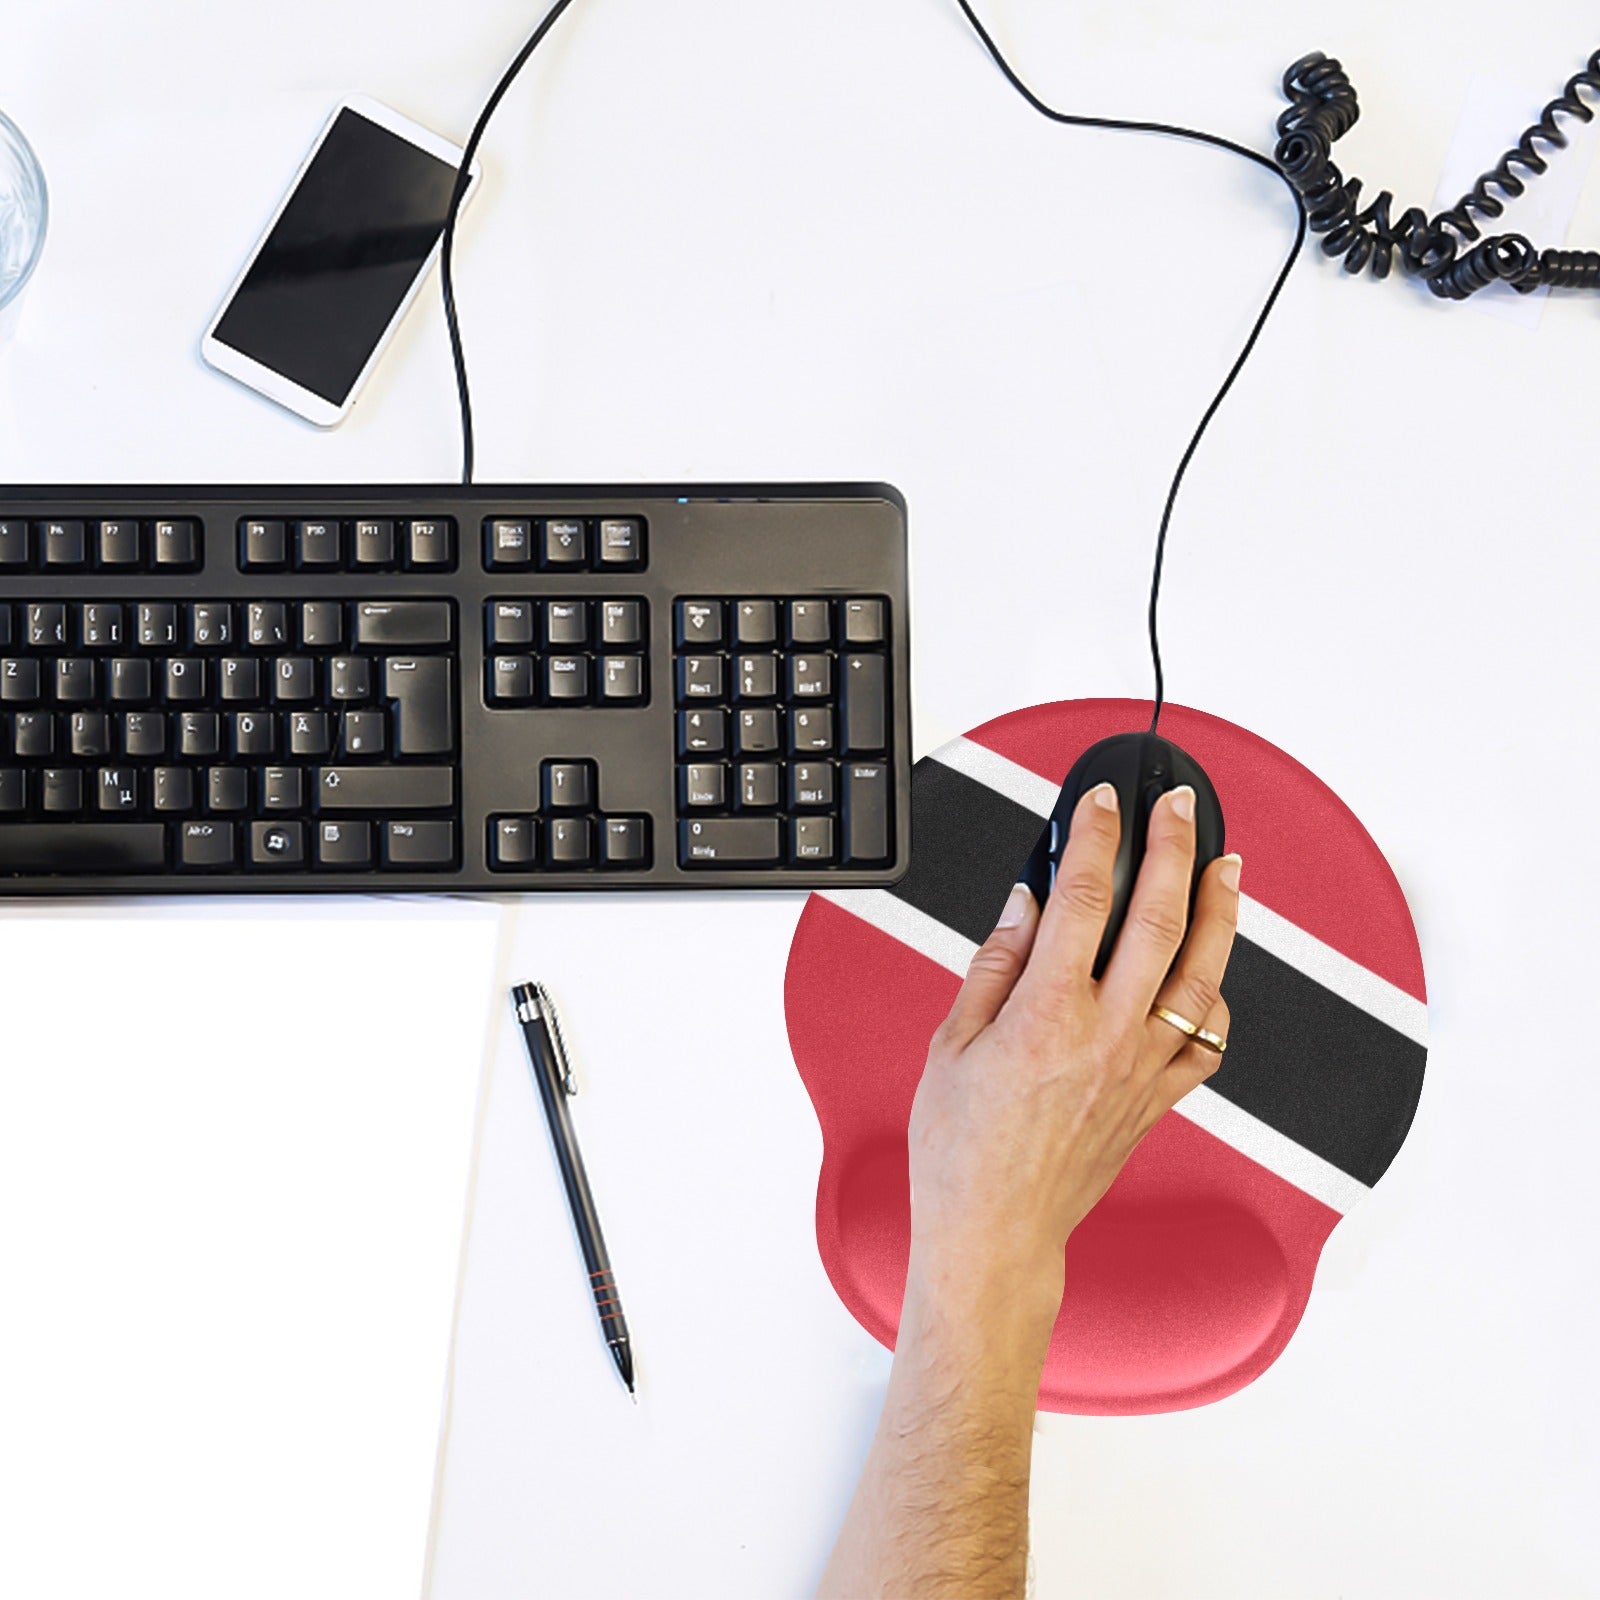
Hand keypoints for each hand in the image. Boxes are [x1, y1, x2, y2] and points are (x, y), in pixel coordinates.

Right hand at [904, 782, 1242, 1345]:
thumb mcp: (951, 1044)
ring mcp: (1141, 1070)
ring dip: (1220, 912)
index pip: (1083, 898)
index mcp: (1047, 1014)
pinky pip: (1209, 1042)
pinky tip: (1215, 972)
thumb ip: (995, 965)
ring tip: (1227, 867)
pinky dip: (1218, 998)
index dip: (1096, 837)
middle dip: (1175, 850)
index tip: (1102, 803)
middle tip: (1182, 809)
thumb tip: (1026, 906)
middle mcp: (1107, 1036)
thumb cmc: (961, 1151)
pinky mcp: (1157, 1102)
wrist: (995, 1233)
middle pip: (1160, 920)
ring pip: (1202, 975)